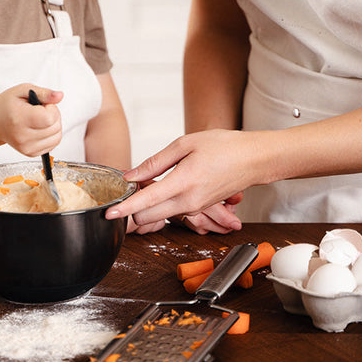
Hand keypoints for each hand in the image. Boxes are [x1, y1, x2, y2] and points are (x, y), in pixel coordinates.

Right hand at [0, 84, 62, 155]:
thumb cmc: (8, 105)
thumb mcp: (23, 91)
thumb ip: (44, 93)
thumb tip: (59, 96)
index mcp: (19, 119)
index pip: (50, 118)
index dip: (51, 108)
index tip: (42, 104)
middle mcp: (22, 136)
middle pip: (55, 127)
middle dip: (54, 116)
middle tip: (40, 110)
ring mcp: (26, 147)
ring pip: (57, 137)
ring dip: (54, 126)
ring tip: (40, 119)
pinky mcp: (30, 153)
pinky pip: (53, 144)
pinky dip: (51, 135)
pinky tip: (40, 128)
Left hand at [105, 130, 251, 230]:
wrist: (254, 159)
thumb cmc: (224, 147)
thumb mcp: (185, 144)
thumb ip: (155, 161)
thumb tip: (131, 175)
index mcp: (183, 183)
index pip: (145, 202)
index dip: (123, 208)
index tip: (108, 212)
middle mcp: (188, 201)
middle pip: (147, 217)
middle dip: (133, 207)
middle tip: (131, 186)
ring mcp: (194, 208)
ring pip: (158, 217)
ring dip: (147, 206)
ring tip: (149, 183)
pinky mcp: (199, 209)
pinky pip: (172, 212)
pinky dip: (161, 204)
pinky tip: (163, 186)